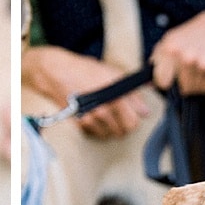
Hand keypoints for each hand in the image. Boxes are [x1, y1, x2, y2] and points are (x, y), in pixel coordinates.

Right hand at [23, 46, 149, 138]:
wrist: (58, 73)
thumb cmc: (86, 70)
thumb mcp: (112, 73)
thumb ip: (132, 91)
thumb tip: (146, 110)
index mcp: (116, 95)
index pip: (135, 120)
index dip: (137, 117)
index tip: (134, 112)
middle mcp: (104, 109)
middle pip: (125, 130)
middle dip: (126, 125)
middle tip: (122, 117)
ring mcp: (91, 118)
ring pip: (111, 134)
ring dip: (112, 127)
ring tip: (107, 114)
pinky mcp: (80, 123)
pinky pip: (96, 133)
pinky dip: (98, 128)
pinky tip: (95, 116)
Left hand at [151, 10, 204, 94]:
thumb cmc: (187, 38)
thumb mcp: (167, 43)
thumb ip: (154, 63)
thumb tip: (147, 84)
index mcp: (171, 49)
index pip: (162, 82)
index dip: (166, 82)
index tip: (170, 76)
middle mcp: (187, 56)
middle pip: (183, 88)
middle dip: (185, 82)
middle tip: (190, 67)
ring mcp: (203, 63)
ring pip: (196, 89)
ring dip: (197, 82)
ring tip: (199, 65)